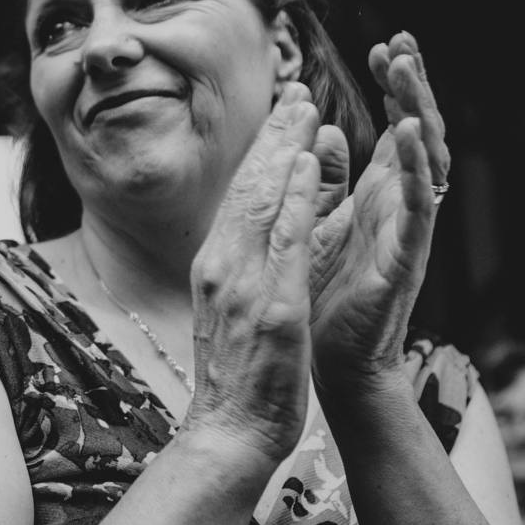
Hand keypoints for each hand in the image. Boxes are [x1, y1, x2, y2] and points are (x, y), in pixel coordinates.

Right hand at [184, 84, 320, 468]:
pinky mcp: (274, 307)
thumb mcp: (238, 314)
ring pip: (263, 200)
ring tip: (306, 107)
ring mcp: (244, 285)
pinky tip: (310, 163)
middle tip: (295, 90)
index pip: (237, 197)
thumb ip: (248, 270)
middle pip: (246, 186)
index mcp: (214, 268)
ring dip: (286, 148)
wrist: (229, 434)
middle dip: (273, 135)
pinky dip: (296, 196)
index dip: (259, 152)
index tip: (279, 115)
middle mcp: (222, 266)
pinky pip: (285, 241)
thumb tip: (260, 236)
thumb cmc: (239, 382)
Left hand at [308, 32, 446, 385]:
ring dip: (417, 110)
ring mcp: (410, 229)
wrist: (333, 363)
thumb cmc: (327, 297)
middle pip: (419, 131)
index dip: (392, 87)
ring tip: (406, 69)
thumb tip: (328, 130)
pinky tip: (408, 133)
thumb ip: (328, 178)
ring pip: (426, 159)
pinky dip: (417, 167)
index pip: (395, 127)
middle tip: (400, 40)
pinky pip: (419, 205)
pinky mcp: (406, 255)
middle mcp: (402, 205)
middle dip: (412, 85)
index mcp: (381, 195)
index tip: (379, 45)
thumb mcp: (322, 223)